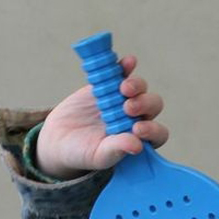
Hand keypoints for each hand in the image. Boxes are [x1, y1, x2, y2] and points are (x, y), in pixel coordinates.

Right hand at [36, 55, 168, 179]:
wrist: (60, 139)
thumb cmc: (83, 153)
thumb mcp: (99, 155)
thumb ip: (117, 149)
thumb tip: (137, 146)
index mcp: (140, 139)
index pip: (157, 133)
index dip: (152, 130)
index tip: (138, 129)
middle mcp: (137, 118)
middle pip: (153, 106)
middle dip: (145, 104)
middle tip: (129, 107)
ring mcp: (123, 99)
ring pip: (140, 88)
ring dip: (136, 85)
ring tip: (124, 88)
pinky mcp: (109, 86)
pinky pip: (121, 73)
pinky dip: (125, 67)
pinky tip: (128, 62)